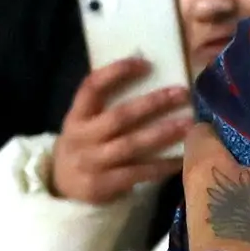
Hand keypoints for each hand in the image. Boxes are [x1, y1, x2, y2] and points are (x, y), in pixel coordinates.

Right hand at [52, 58, 187, 203]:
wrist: (60, 187)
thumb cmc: (84, 145)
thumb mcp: (84, 123)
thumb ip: (106, 105)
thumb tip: (149, 74)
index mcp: (76, 116)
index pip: (91, 87)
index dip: (116, 73)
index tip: (144, 63)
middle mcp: (81, 138)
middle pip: (118, 117)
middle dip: (152, 103)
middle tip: (181, 93)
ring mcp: (92, 163)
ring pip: (130, 145)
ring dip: (162, 133)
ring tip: (188, 124)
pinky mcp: (103, 186)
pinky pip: (138, 173)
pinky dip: (161, 166)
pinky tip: (182, 159)